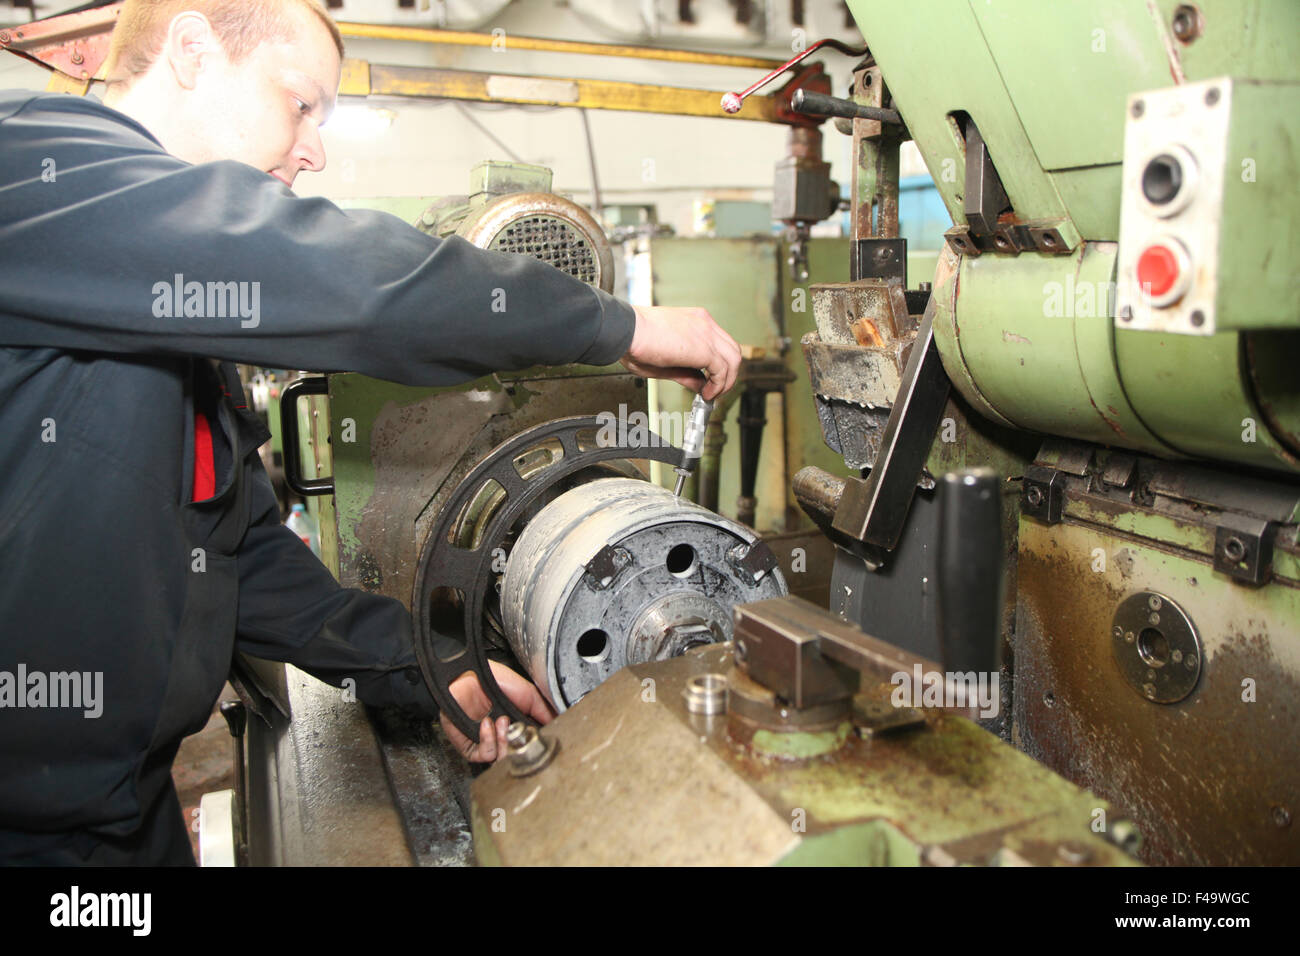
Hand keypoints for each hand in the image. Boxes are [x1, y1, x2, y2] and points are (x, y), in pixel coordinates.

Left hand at [440, 659, 553, 762]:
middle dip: (519, 744)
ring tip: (502, 722)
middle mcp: (503, 734)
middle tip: (517, 729)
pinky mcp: (470, 746)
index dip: (534, 742)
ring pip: (502, 759)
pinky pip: (485, 754)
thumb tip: (558, 723)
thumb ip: (545, 711)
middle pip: (517, 755)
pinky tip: (487, 724)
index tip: (537, 736)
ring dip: (504, 741)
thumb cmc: (494, 679)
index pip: (530, 742)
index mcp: (517, 723)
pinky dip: (488, 740)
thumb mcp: (528, 693)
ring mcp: (487, 741)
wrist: (469, 676)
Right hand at [621, 305, 741, 400]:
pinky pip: (723, 370)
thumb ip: (686, 372)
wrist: (625, 330)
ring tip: (712, 395)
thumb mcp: (665, 359)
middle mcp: (704, 323)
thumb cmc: (634, 340)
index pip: (720, 343)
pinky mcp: (704, 348)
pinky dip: (718, 385)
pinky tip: (706, 394)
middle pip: (732, 350)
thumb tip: (700, 385)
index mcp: (695, 320)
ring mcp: (706, 333)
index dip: (719, 365)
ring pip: (734, 360)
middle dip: (728, 375)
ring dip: (726, 382)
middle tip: (716, 391)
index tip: (710, 381)